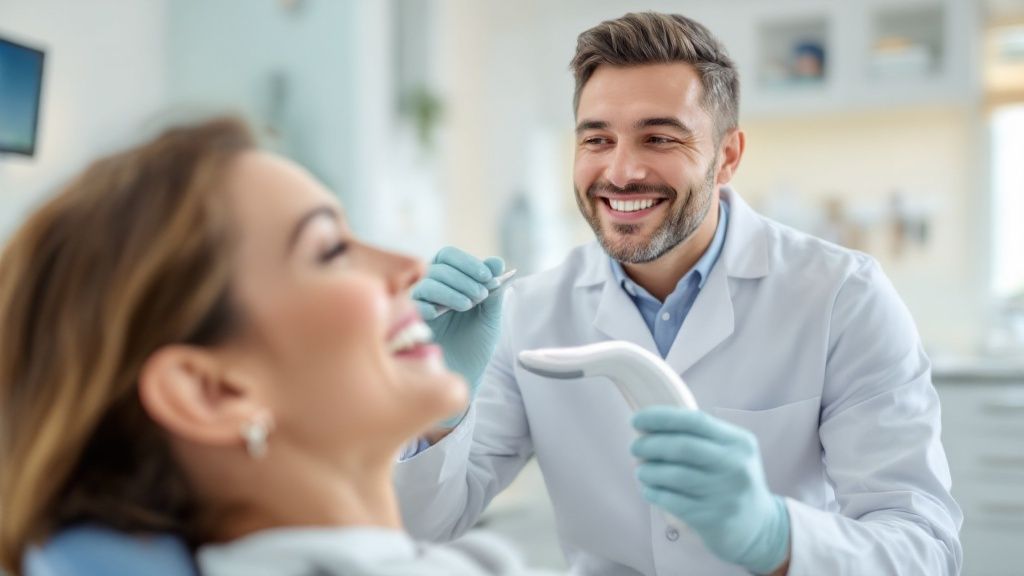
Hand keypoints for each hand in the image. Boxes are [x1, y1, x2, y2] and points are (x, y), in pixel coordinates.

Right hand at [412, 247, 505, 425]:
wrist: (462, 376)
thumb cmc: (474, 347)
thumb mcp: (490, 318)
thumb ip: (493, 292)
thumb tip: (497, 262)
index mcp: (449, 283)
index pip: (450, 257)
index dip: (468, 262)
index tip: (488, 276)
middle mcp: (431, 289)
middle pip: (439, 265)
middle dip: (464, 277)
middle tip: (479, 296)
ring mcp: (418, 304)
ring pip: (428, 282)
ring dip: (451, 290)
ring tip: (467, 306)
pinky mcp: (408, 321)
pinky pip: (412, 303)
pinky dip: (428, 304)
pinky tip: (440, 314)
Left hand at [631, 407, 790, 574]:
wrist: (759, 528)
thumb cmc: (731, 481)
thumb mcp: (730, 453)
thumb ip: (699, 437)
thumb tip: (649, 424)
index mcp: (739, 442)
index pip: (694, 421)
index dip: (660, 417)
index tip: (636, 419)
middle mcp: (735, 466)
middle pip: (682, 447)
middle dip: (650, 444)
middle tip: (634, 447)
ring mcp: (725, 494)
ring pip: (674, 475)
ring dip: (648, 470)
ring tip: (641, 470)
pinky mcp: (713, 519)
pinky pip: (672, 501)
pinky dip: (653, 492)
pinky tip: (648, 489)